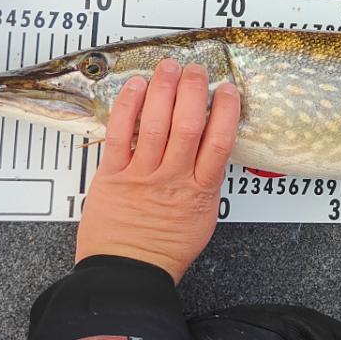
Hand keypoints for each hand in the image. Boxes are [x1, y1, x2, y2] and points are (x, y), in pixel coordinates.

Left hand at [75, 60, 241, 281]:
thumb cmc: (164, 249)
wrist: (126, 272)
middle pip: (188, 124)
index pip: (219, 141)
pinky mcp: (113, 175)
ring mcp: (142, 176)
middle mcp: (173, 179)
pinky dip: (129, 107)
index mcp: (200, 190)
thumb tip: (210, 147)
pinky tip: (137, 87)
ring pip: (156, 123)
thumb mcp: (202, 217)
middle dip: (193, 90)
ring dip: (164, 89)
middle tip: (196, 70)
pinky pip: (121, 134)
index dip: (226, 110)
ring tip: (169, 67)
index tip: (227, 90)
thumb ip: (205, 181)